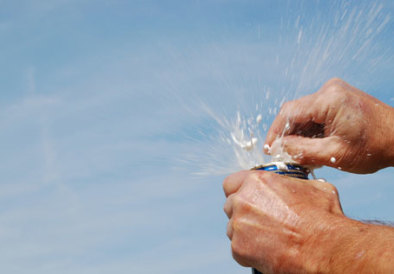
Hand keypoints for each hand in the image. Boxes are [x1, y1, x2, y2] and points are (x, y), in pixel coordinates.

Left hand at [223, 170, 343, 272]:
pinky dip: (249, 252)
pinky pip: (237, 249)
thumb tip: (297, 187)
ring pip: (233, 228)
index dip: (239, 191)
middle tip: (261, 221)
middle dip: (243, 213)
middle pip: (231, 206)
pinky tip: (268, 251)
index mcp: (257, 182)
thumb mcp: (314, 188)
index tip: (247, 198)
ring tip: (269, 238)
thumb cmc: (322, 219)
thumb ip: (294, 184)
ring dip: (245, 233)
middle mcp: (243, 200)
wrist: (324, 249)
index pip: (231, 183)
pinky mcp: (239, 248)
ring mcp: (238, 225)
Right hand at [265, 78, 393, 172]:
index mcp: (329, 100)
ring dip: (299, 133)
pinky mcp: (338, 98)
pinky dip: (310, 129)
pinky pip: (315, 113)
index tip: (269, 149)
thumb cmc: (374, 147)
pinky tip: (312, 145)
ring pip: (304, 113)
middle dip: (287, 135)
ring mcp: (334, 92)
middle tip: (284, 155)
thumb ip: (302, 150)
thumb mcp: (334, 154)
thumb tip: (279, 148)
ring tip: (301, 154)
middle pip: (295, 112)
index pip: (289, 113)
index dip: (275, 132)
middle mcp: (329, 90)